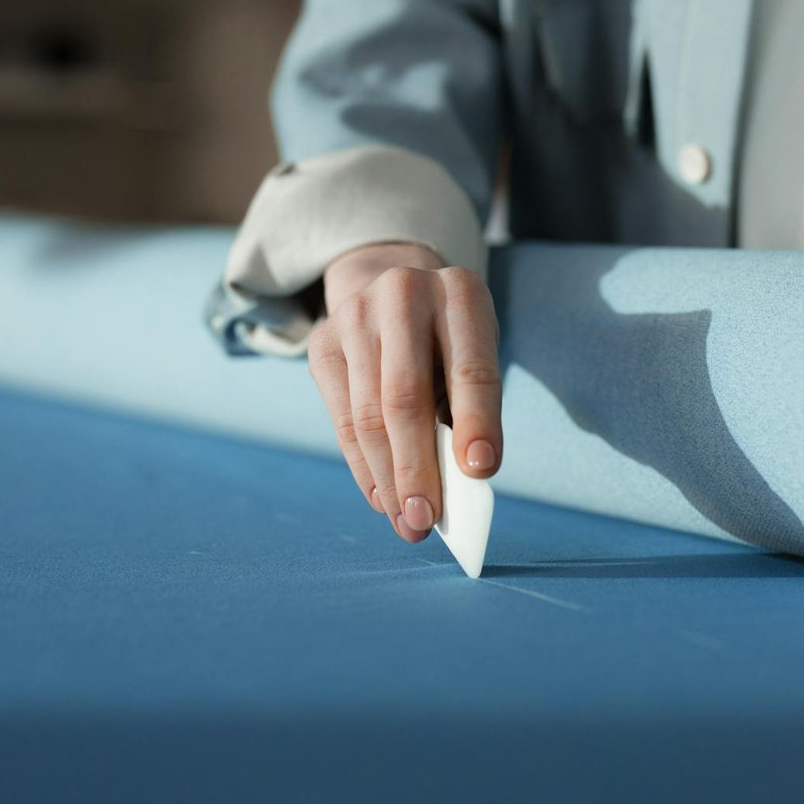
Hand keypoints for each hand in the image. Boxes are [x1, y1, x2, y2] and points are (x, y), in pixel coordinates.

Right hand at [306, 242, 501, 541]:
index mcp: (460, 293)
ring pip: (368, 416)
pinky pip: (342, 420)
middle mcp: (403, 295)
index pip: (470, 368)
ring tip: (407, 523)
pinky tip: (382, 498)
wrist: (391, 279)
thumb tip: (455, 482)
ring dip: (388, 480)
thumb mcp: (474, 351)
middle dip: (417, 469)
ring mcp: (355, 317)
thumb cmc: (449, 335)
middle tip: (428, 521)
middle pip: (405, 398)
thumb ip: (469, 407)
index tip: (481, 472)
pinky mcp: (322, 343)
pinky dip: (363, 468)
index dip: (477, 422)